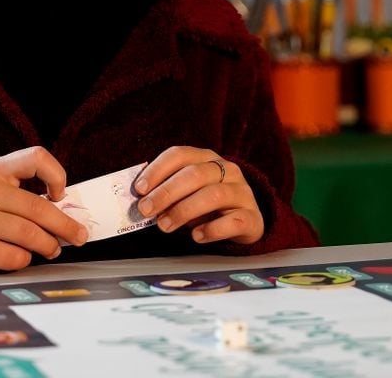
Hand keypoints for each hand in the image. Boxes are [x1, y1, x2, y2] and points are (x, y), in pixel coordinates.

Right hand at [0, 146, 87, 270]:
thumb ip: (24, 188)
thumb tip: (64, 212)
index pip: (35, 157)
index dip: (56, 174)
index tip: (60, 194)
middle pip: (38, 208)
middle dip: (65, 225)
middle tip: (78, 236)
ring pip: (28, 235)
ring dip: (48, 245)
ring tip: (53, 248)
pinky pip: (13, 256)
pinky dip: (25, 259)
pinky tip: (23, 255)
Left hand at [133, 147, 263, 245]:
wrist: (243, 221)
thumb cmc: (205, 206)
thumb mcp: (185, 193)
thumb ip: (166, 193)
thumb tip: (139, 201)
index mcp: (206, 158)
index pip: (180, 154)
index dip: (157, 169)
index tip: (139, 189)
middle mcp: (227, 170)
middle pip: (195, 174)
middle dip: (166, 192)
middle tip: (146, 210)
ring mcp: (242, 192)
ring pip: (214, 195)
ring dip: (184, 210)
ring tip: (165, 226)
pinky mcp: (252, 217)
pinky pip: (234, 220)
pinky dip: (213, 229)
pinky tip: (197, 236)